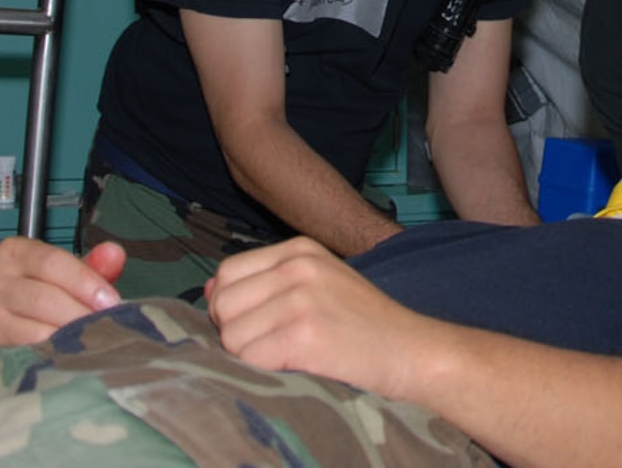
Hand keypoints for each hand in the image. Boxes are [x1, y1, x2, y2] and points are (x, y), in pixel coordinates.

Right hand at [0, 236, 123, 344]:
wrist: (11, 315)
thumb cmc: (43, 289)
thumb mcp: (68, 273)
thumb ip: (94, 264)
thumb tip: (114, 254)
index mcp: (15, 252)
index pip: (53, 263)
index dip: (86, 283)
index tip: (111, 302)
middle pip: (44, 298)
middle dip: (80, 315)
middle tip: (107, 328)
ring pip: (35, 330)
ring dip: (69, 339)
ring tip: (93, 343)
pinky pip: (25, 351)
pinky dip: (52, 354)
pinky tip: (70, 356)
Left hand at [207, 237, 435, 402]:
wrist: (413, 350)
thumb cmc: (365, 325)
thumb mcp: (319, 284)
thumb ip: (266, 282)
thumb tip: (208, 292)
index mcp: (299, 249)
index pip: (227, 273)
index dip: (232, 307)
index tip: (259, 326)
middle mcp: (297, 266)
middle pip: (222, 304)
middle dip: (236, 333)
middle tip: (273, 347)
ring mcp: (300, 298)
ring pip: (231, 336)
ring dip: (251, 357)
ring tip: (289, 357)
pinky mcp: (304, 334)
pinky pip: (249, 359)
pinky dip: (265, 372)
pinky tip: (297, 367)